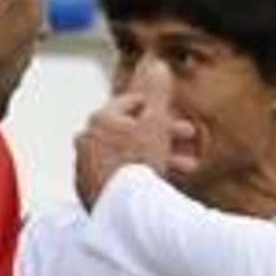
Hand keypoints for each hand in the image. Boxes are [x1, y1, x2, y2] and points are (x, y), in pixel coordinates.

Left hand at [74, 60, 195, 207]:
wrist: (123, 211)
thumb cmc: (140, 163)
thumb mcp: (156, 122)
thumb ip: (158, 92)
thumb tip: (158, 65)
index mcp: (100, 119)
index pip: (133, 104)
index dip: (162, 111)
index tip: (181, 124)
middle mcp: (86, 140)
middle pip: (131, 134)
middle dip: (164, 140)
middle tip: (190, 148)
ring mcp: (85, 167)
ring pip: (126, 157)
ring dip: (156, 160)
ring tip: (183, 171)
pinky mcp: (87, 192)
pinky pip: (117, 179)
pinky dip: (136, 179)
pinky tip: (155, 186)